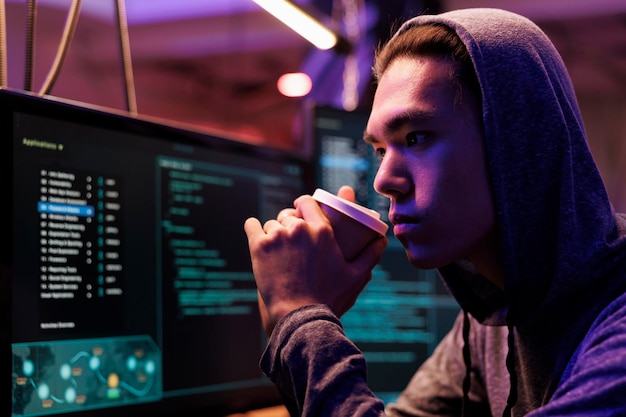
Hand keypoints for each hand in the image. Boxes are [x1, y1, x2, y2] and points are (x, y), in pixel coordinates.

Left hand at [244, 186, 386, 334]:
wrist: (299, 316)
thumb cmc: (329, 297)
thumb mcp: (355, 276)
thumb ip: (370, 255)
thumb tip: (382, 240)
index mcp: (321, 230)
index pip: (306, 201)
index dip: (303, 206)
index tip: (301, 213)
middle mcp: (298, 228)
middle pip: (288, 215)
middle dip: (289, 224)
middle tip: (291, 241)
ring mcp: (277, 237)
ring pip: (271, 224)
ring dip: (273, 233)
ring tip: (277, 249)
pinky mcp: (258, 247)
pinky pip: (251, 226)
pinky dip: (252, 228)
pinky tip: (255, 231)